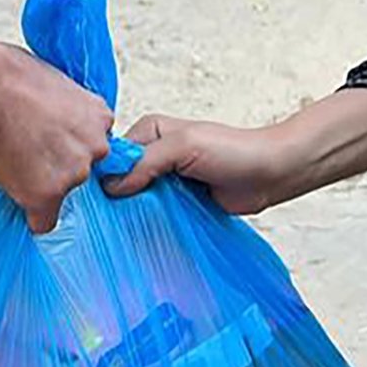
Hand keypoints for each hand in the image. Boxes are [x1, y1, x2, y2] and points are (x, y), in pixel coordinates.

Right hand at [0, 45, 113, 233]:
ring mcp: (74, 173)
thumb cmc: (3, 76)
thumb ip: (60, 109)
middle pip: (82, 170)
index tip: (48, 143)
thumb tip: (48, 120)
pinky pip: (43, 221)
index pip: (93, 144)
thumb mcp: (49, 82)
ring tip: (10, 160)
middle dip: (58, 166)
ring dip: (41, 186)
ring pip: (62, 194)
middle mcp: (95, 146)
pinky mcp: (48, 195)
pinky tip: (13, 193)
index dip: (66, 144)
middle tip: (26, 150)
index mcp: (98, 115)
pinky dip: (29, 213)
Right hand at [101, 114, 297, 214]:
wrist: (270, 173)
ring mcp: (164, 181)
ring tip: (122, 229)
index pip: (113, 155)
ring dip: (133, 212)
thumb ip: (146, 162)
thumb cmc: (234, 151)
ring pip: (135, 199)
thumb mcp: (184, 146)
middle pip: (120, 180)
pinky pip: (154, 214)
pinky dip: (149, 222)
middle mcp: (153, 155)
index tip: (95, 199)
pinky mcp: (176, 202)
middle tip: (105, 220)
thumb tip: (112, 186)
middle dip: (116, 198)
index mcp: (150, 132)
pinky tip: (141, 234)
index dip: (104, 175)